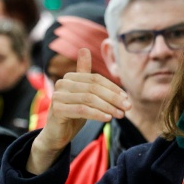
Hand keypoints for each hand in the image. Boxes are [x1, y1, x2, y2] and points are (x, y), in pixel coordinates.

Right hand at [28, 48, 129, 173]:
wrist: (57, 135)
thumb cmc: (73, 114)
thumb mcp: (83, 95)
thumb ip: (87, 77)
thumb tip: (84, 49)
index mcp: (70, 78)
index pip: (96, 79)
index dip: (113, 88)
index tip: (127, 98)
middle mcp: (62, 84)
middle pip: (94, 88)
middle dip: (113, 98)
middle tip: (127, 107)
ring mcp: (58, 96)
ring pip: (89, 99)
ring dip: (108, 107)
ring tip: (120, 114)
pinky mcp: (57, 110)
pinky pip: (82, 110)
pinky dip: (97, 114)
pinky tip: (108, 118)